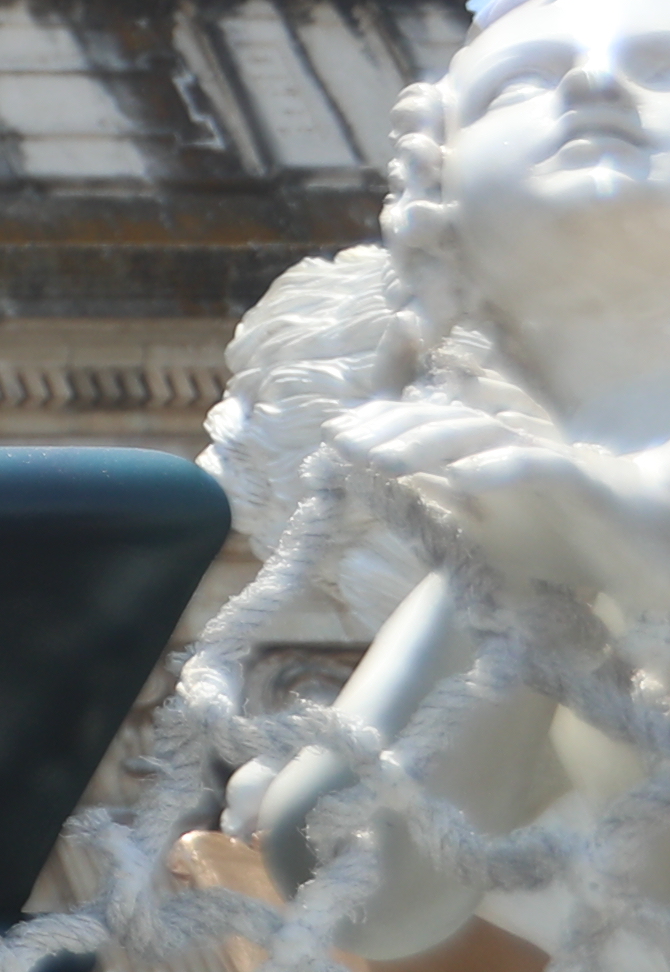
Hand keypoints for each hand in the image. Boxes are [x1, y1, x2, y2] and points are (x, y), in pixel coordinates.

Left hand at [331, 396, 669, 608]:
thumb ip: (442, 505)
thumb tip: (382, 486)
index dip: (381, 426)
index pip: (427, 426)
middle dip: (389, 427)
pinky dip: (500, 466)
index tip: (333, 438)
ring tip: (381, 459)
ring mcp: (549, 457)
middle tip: (340, 442)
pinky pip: (540, 464)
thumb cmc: (568, 539)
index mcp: (489, 455)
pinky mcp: (585, 481)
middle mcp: (514, 446)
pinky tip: (462, 476)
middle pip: (445, 419)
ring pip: (484, 433)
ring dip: (428, 442)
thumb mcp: (490, 530)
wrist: (652, 552)